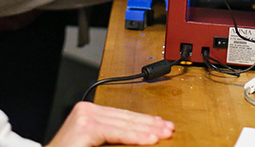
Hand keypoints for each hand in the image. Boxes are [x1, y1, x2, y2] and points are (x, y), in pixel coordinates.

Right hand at [45, 101, 172, 146]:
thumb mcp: (94, 144)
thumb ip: (111, 140)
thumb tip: (137, 139)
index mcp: (88, 113)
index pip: (122, 116)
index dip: (144, 121)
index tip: (160, 125)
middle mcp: (86, 110)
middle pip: (125, 118)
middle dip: (149, 124)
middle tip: (169, 129)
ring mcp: (85, 116)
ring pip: (123, 124)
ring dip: (147, 130)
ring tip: (163, 134)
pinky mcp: (85, 126)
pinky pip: (116, 132)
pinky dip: (134, 136)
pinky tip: (149, 139)